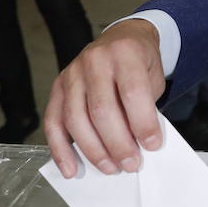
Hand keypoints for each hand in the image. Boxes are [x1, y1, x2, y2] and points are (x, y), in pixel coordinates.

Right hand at [44, 19, 165, 176]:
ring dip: (93, 150)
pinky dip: (60, 150)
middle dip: (118, 143)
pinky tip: (71, 168)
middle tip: (131, 163)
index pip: (132, 92)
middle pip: (101, 109)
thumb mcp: (153, 76)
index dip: (142, 123)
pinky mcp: (57, 87)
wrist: (123, 37)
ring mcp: (72, 73)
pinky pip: (53, 122)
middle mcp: (95, 60)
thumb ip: (147, 105)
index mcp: (125, 52)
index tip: (152, 145)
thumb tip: (140, 145)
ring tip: (111, 168)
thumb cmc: (140, 62)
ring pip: (76, 119)